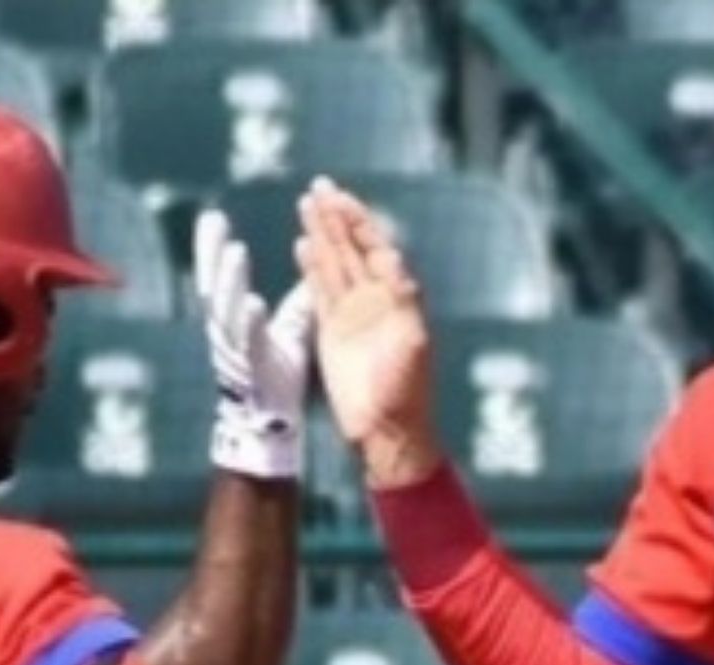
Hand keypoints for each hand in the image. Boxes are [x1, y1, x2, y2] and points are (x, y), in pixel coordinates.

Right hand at [196, 207, 312, 479]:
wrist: (270, 424)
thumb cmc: (276, 373)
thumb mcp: (290, 328)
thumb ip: (299, 299)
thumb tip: (317, 264)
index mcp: (231, 318)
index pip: (218, 275)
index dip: (211, 248)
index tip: (210, 216)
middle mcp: (227, 330)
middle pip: (213, 284)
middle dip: (210, 253)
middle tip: (212, 222)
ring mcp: (237, 349)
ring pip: (227, 308)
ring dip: (230, 279)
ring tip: (235, 251)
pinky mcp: (254, 367)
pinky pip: (250, 342)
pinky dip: (250, 322)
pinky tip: (253, 302)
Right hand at [294, 176, 442, 488]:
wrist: (385, 430)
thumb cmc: (405, 392)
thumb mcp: (411, 344)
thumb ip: (402, 302)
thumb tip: (391, 260)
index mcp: (396, 298)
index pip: (375, 247)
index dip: (359, 221)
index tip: (341, 197)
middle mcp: (374, 300)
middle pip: (351, 247)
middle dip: (336, 217)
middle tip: (319, 186)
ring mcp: (352, 314)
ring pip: (333, 263)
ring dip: (321, 234)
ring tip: (308, 204)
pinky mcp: (331, 332)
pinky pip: (318, 290)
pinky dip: (310, 266)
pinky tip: (302, 245)